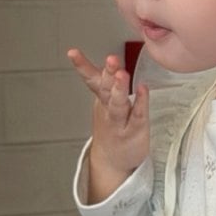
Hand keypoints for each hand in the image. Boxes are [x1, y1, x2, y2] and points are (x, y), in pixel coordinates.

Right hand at [67, 49, 149, 197]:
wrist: (112, 162)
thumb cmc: (112, 128)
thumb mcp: (104, 102)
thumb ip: (105, 82)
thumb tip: (108, 62)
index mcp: (101, 99)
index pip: (92, 79)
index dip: (82, 66)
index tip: (73, 53)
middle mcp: (109, 108)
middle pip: (106, 89)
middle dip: (108, 73)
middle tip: (110, 59)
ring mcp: (121, 121)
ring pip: (118, 104)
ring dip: (120, 89)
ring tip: (122, 74)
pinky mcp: (135, 130)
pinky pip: (138, 116)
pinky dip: (141, 102)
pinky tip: (143, 89)